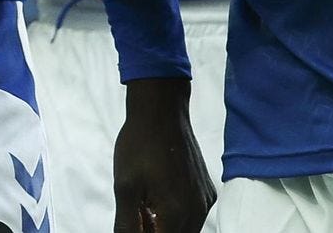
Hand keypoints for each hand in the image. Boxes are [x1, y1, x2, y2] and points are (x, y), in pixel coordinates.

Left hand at [114, 79, 215, 232]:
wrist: (161, 112)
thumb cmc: (140, 145)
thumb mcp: (125, 187)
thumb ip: (127, 224)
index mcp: (176, 213)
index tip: (135, 222)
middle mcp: (197, 211)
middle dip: (156, 231)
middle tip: (139, 212)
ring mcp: (204, 200)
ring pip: (187, 230)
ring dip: (166, 226)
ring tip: (146, 206)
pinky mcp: (207, 190)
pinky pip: (194, 215)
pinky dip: (178, 215)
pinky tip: (159, 197)